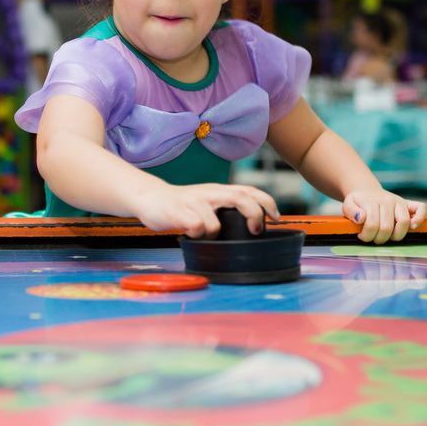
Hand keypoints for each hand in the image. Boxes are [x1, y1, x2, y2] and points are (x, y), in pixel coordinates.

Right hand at [132, 183, 278, 237]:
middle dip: (254, 214)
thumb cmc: (182, 205)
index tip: (276, 217)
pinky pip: (195, 228)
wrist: (150, 198)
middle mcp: (209, 193)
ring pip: (214, 222)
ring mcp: (194, 202)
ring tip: (204, 235)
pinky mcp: (179, 213)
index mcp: (218, 190)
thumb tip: (253, 222)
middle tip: (256, 230)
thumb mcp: (208, 200)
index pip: (249, 190)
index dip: (267, 202)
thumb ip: (226, 207)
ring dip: (214, 233)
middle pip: (240, 197)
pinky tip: (189, 233)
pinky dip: (196, 235)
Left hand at [341, 190, 426, 243]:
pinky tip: (412, 227)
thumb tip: (361, 218)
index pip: (372, 225)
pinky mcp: (408, 203)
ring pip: (404, 222)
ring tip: (387, 237)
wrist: (367, 191)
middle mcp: (387, 200)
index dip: (366, 236)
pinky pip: (421, 208)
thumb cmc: (358, 202)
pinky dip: (419, 218)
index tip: (362, 236)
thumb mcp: (348, 204)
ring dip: (395, 236)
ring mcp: (399, 202)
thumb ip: (350, 210)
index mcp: (372, 201)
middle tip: (373, 238)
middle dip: (379, 239)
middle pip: (387, 228)